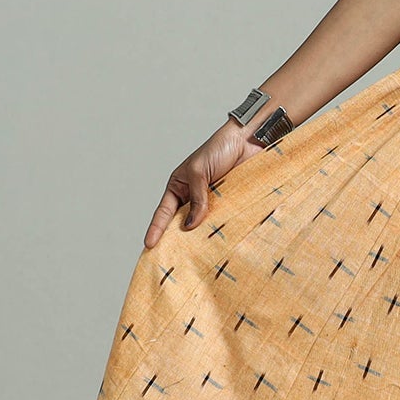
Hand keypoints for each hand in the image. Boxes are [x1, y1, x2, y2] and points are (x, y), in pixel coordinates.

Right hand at [145, 121, 264, 246]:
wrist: (250, 140)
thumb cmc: (220, 148)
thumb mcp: (199, 172)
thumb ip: (197, 198)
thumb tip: (190, 225)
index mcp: (179, 186)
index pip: (164, 212)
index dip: (156, 229)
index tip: (149, 245)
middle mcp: (194, 196)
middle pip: (182, 223)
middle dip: (178, 239)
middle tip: (174, 259)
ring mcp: (213, 202)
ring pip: (204, 225)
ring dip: (202, 237)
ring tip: (197, 256)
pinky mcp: (231, 204)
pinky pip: (223, 221)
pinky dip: (221, 231)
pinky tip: (220, 244)